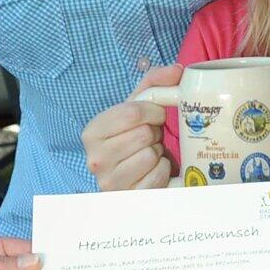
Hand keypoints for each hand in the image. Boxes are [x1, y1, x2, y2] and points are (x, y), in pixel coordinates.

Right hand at [82, 64, 179, 190]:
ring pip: (150, 156)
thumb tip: (177, 70)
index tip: (156, 115)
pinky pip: (157, 176)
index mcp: (92, 132)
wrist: (134, 175)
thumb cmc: (135, 137)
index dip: (153, 111)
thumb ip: (154, 83)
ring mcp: (109, 182)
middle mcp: (95, 159)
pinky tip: (154, 170)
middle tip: (151, 138)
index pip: (131, 112)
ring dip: (158, 153)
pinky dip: (163, 171)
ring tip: (150, 153)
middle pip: (143, 134)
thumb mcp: (138, 107)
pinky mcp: (127, 198)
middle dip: (155, 134)